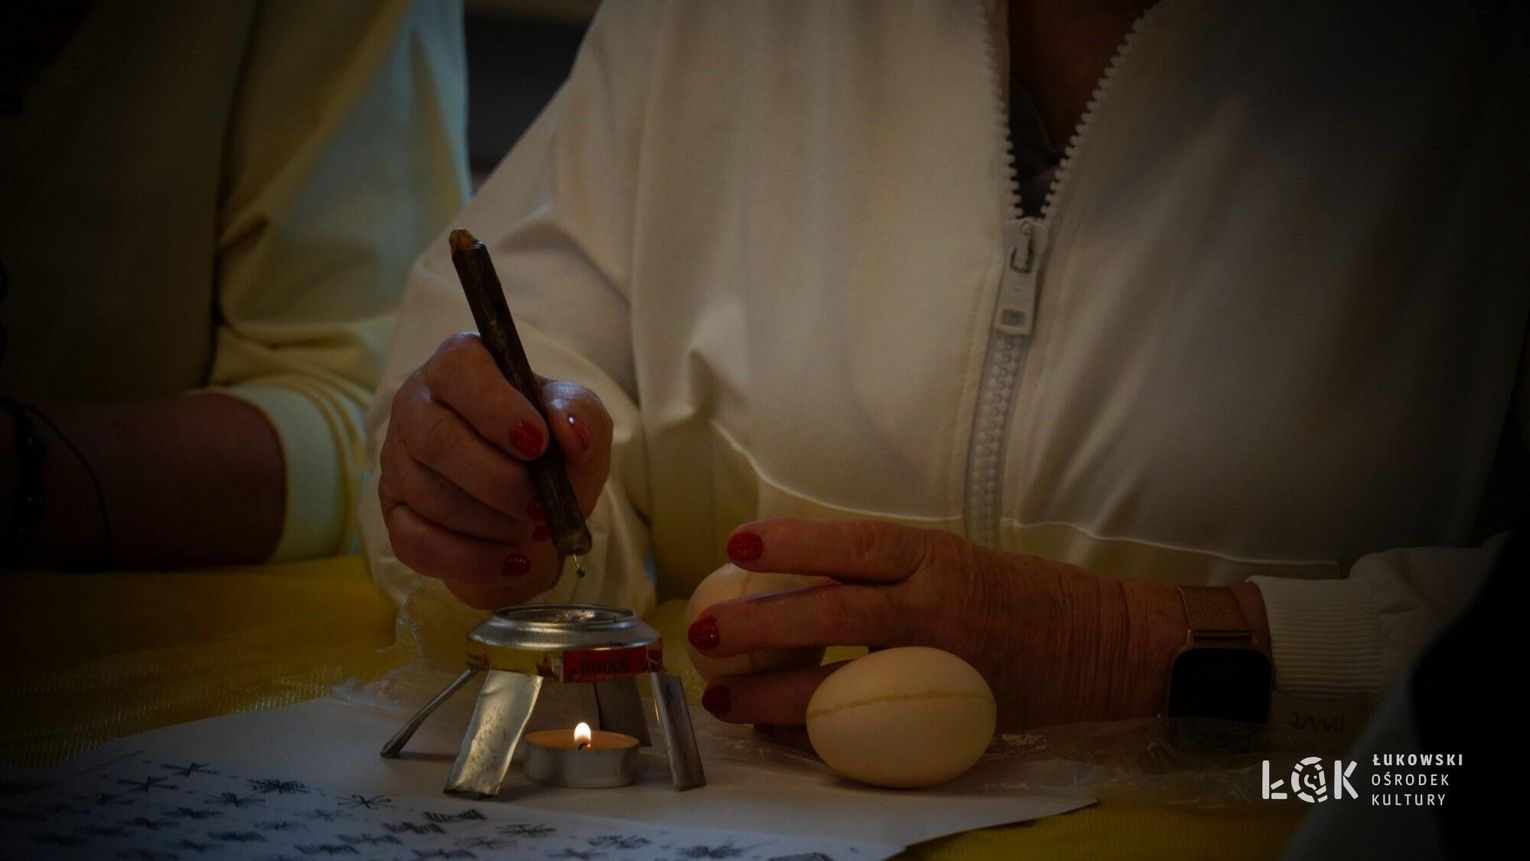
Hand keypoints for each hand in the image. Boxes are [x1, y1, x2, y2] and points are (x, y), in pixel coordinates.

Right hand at [379, 332, 611, 607]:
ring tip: (534, 528)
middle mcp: (417, 405)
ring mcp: (398, 461)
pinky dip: (474, 559)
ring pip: (430, 496)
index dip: (497, 410)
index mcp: (459, 366)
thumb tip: (570, 432)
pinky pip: (418, 543)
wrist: (537, 509)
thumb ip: (578, 412)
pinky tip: (513, 560)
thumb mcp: (581, 419)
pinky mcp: (394, 515)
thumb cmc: (553, 449)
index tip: (538, 445)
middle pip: (436, 440)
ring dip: (493, 523)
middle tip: (541, 505)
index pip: (457, 370)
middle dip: (499, 482)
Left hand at [687, 518, 1268, 730]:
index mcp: (934, 556)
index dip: (794, 541)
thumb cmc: (1013, 594)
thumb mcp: (949, 558)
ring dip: (773, 694)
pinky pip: (870, 733)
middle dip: (759, 625)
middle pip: (835, 614)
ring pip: (844, 683)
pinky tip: (774, 734)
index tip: (737, 543)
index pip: (854, 543)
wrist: (1099, 645)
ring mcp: (941, 667)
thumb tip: (787, 576)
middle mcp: (935, 606)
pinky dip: (816, 735)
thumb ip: (881, 569)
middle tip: (702, 633)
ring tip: (723, 698)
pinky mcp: (949, 717)